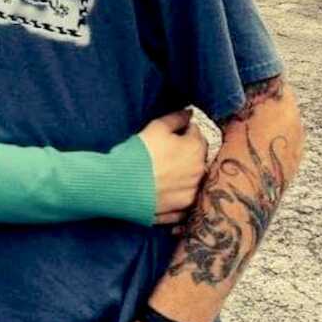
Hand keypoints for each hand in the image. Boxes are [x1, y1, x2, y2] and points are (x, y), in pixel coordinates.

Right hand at [137, 109, 207, 224]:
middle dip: (185, 152)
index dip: (183, 131)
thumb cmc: (139, 153)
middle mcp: (200, 171)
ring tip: (161, 171)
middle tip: (164, 152)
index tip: (170, 134)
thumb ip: (177, 118)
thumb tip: (190, 113)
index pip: (196, 133)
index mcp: (196, 148)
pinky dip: (177, 192)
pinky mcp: (182, 208)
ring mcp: (192, 192)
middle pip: (197, 156)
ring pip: (192, 177)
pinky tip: (162, 188)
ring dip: (183, 172)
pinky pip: (184, 196)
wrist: (122, 185)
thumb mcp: (156, 127)